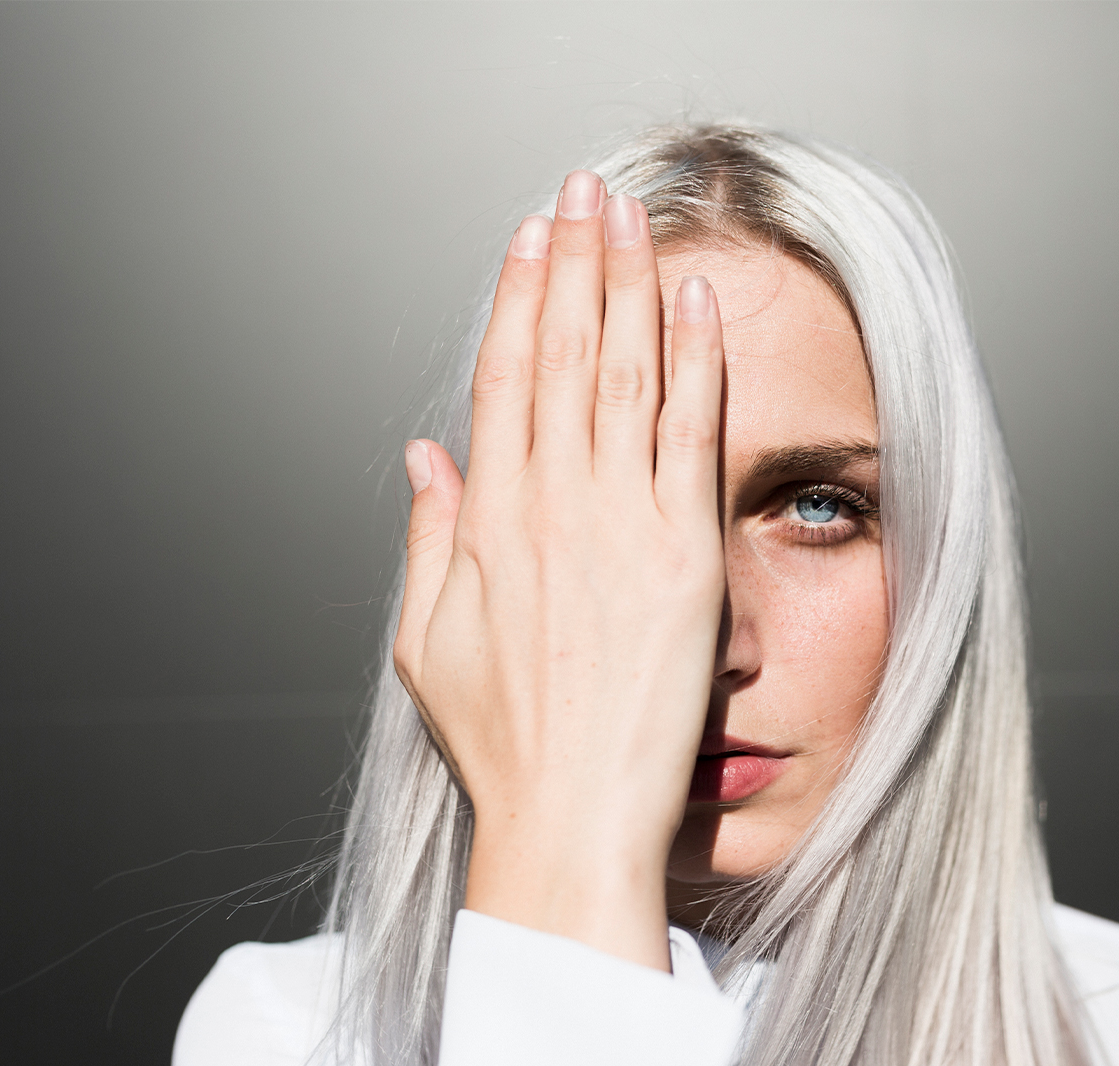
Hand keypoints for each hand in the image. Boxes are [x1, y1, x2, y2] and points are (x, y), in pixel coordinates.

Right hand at [393, 171, 725, 971]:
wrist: (571, 820)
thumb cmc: (504, 745)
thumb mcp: (427, 643)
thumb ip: (427, 538)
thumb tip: (422, 455)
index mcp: (487, 523)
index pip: (504, 379)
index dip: (519, 299)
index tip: (529, 238)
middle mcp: (552, 508)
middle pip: (564, 356)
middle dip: (574, 263)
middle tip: (583, 192)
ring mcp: (621, 527)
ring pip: (625, 376)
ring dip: (630, 287)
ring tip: (635, 219)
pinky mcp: (686, 557)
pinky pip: (692, 437)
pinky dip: (696, 365)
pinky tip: (697, 305)